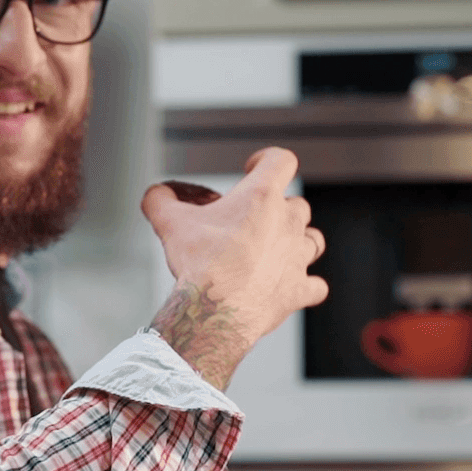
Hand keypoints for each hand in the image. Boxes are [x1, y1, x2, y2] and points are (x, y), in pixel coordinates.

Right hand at [141, 147, 328, 387]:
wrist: (215, 310)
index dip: (267, 160)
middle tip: (250, 223)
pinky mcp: (299, 289)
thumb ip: (160, 199)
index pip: (281, 160)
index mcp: (262, 196)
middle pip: (297, 204)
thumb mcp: (169, 222)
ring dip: (296, 243)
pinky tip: (287, 286)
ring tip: (273, 251)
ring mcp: (298, 257)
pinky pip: (315, 285)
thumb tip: (156, 195)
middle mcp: (288, 222)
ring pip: (313, 240)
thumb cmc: (199, 263)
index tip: (253, 169)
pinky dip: (303, 285)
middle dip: (276, 210)